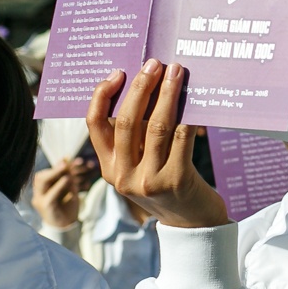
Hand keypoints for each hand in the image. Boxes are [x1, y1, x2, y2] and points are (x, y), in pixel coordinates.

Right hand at [30, 160, 82, 229]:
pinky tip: (67, 180)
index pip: (44, 174)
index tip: (66, 159)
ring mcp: (39, 200)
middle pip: (40, 177)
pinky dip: (58, 186)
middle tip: (65, 164)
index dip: (55, 166)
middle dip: (53, 169)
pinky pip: (49, 195)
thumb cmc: (67, 207)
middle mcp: (38, 193)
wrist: (67, 226)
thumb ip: (66, 176)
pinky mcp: (45, 207)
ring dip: (55, 174)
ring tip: (67, 170)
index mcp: (43, 189)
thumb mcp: (69, 190)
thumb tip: (66, 158)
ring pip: (42, 183)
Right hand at [86, 62, 228, 228]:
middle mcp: (123, 176)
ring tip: (176, 72)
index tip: (117, 73)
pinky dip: (188, 115)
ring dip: (167, 94)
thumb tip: (144, 87)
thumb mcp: (142, 165)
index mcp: (108, 168)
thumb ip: (135, 137)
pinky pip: (182, 138)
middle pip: (126, 121)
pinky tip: (194, 99)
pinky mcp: (176, 181)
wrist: (193, 225)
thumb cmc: (168, 186)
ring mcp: (149, 181)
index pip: (94, 125)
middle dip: (141, 87)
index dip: (102, 95)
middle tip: (154, 64)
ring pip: (156, 126)